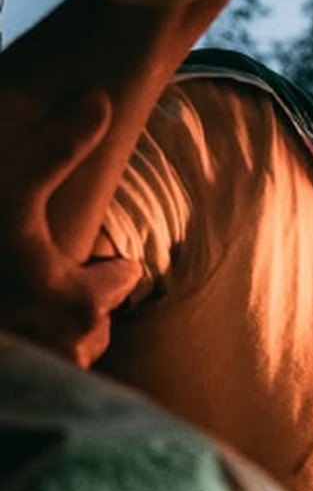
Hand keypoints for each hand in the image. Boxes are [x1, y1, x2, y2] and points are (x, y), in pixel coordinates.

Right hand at [0, 89, 139, 366]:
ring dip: (50, 324)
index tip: (76, 252)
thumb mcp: (10, 192)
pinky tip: (12, 324)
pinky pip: (41, 369)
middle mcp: (69, 347)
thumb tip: (101, 99)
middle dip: (75, 295)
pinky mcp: (19, 392)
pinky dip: (31, 348)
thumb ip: (58, 150)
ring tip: (21, 300)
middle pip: (96, 314)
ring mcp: (43, 376)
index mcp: (79, 301)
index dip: (100, 261)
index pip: (123, 276)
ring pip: (68, 345)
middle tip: (40, 274)